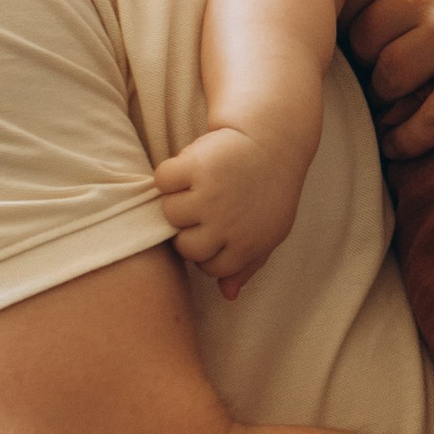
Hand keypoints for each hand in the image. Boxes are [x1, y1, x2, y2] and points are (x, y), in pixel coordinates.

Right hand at [153, 123, 305, 298]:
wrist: (272, 139)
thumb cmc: (269, 189)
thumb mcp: (270, 230)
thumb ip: (249, 264)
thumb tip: (228, 294)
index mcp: (247, 245)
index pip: (208, 268)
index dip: (208, 247)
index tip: (216, 226)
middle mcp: (227, 225)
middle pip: (184, 246)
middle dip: (190, 227)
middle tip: (205, 204)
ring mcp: (209, 197)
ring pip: (169, 214)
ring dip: (178, 197)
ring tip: (200, 183)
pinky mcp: (195, 167)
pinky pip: (162, 181)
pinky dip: (170, 173)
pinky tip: (191, 166)